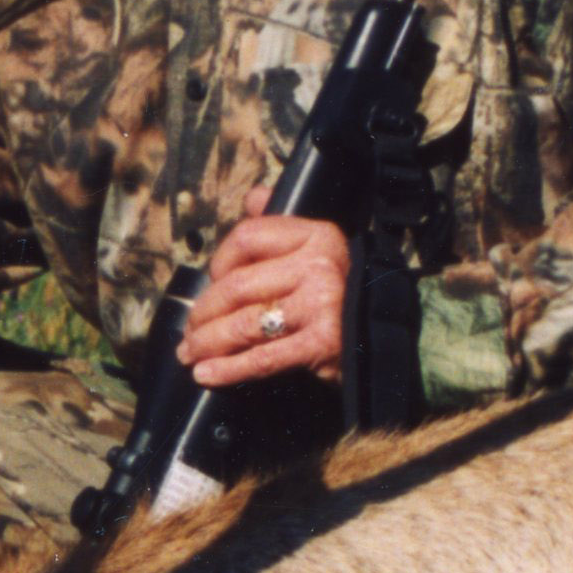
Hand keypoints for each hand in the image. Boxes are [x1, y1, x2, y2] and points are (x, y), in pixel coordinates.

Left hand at [179, 187, 348, 387]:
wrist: (383, 336)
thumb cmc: (340, 291)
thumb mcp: (317, 248)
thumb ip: (281, 224)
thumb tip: (254, 197)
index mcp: (316, 235)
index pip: (247, 238)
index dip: (219, 262)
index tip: (210, 281)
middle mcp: (319, 266)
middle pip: (237, 286)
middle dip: (204, 313)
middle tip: (189, 332)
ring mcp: (322, 305)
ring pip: (243, 324)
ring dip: (207, 342)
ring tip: (190, 354)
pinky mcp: (322, 345)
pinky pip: (261, 358)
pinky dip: (227, 369)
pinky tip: (206, 375)